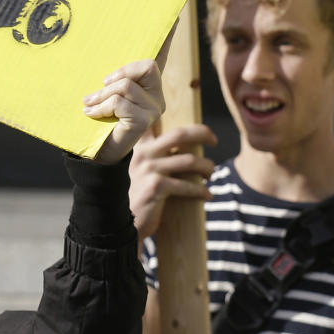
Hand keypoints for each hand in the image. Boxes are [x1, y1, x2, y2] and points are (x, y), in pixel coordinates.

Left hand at [83, 46, 169, 163]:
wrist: (97, 152)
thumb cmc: (100, 117)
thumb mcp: (104, 91)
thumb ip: (110, 77)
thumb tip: (101, 61)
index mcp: (148, 83)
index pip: (161, 55)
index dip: (168, 36)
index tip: (176, 14)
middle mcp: (157, 94)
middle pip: (147, 65)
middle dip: (119, 73)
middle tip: (101, 84)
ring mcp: (154, 108)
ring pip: (127, 85)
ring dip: (102, 94)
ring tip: (89, 103)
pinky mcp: (145, 121)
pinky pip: (120, 102)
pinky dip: (101, 107)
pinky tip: (92, 114)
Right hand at [128, 123, 216, 238]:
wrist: (119, 221)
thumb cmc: (135, 195)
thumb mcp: (139, 169)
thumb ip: (154, 156)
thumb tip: (182, 148)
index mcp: (140, 146)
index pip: (155, 121)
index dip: (171, 112)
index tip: (188, 116)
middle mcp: (144, 153)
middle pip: (179, 134)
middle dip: (202, 133)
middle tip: (214, 140)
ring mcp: (149, 169)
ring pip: (189, 161)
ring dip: (206, 167)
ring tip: (211, 173)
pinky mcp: (155, 187)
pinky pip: (186, 185)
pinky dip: (201, 190)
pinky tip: (207, 195)